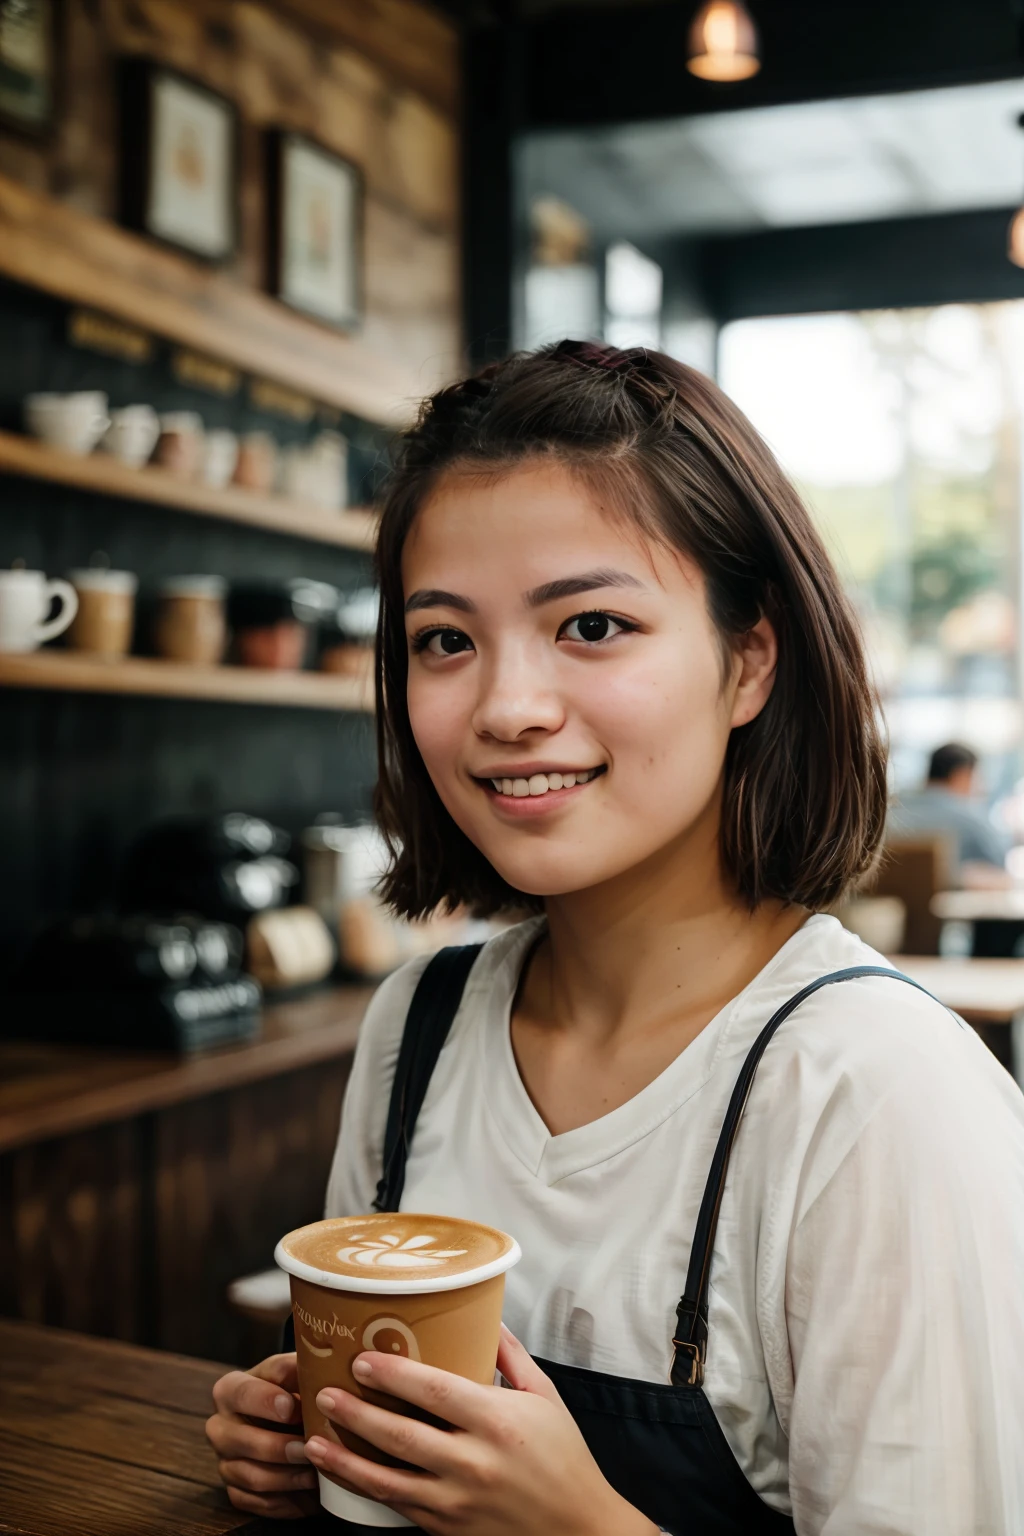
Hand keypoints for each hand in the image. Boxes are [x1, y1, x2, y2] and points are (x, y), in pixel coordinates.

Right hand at [206, 1351, 317, 1519]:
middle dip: (277, 1447)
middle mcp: (219, 1427)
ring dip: (286, 1477)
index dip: (265, 1400)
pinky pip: (258, 1502)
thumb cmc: (293, 1390)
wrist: (287, 1420)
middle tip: (308, 1448)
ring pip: (251, 1476)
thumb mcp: (294, 1371)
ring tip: (315, 1473)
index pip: (242, 1393)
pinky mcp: (237, 1492)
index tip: (291, 1407)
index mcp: (230, 1389)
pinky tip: (309, 1493)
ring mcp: (226, 1462)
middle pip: (241, 1440)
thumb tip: (322, 1365)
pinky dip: (286, 1500)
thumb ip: (302, 1367)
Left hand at [305, 1324, 658, 1535]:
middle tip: (325, 1393)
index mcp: (497, 1422)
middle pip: (402, 1436)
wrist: (579, 1531)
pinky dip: (367, 1490)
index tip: (361, 1360)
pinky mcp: (448, 1529)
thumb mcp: (546, 1397)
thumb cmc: (564, 1459)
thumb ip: (511, 1356)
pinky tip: (344, 1475)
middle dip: (357, 1414)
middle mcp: (473, 1463)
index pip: (435, 1392)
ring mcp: (457, 1502)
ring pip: (388, 1481)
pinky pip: (399, 1507)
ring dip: (346, 1460)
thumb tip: (485, 1316)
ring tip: (313, 1441)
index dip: (393, 1376)